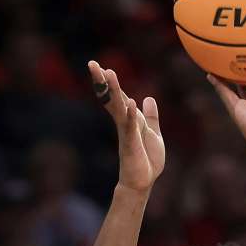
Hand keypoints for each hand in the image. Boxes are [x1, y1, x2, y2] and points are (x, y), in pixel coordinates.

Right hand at [88, 61, 164, 192]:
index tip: (101, 66)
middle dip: (103, 82)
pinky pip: (130, 128)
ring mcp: (127, 133)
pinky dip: (130, 115)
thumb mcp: (153, 133)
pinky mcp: (131, 145)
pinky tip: (130, 103)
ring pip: (119, 109)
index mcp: (130, 119)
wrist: (143, 181)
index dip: (110, 83)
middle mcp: (125, 123)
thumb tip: (148, 98)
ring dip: (115, 92)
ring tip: (109, 74)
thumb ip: (151, 116)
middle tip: (92, 64)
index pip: (118, 97)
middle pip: (112, 98)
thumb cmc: (146, 159)